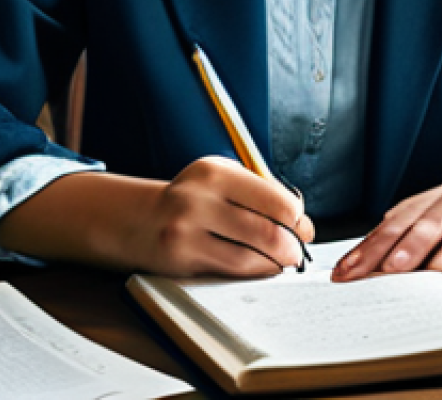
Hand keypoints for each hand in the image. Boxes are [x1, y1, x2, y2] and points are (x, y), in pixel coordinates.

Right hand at [0, 157, 313, 275]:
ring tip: (283, 260)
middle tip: (299, 250)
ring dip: (278, 262)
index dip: (298, 218)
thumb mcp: (220, 180)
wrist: (138, 218)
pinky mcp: (182, 258)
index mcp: (215, 171)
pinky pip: (233, 270)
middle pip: (268, 230)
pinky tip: (261, 267)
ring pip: (253, 255)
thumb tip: (302, 220)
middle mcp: (200, 197)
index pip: (275, 199)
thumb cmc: (192, 199)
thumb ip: (258, 193)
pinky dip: (256, 270)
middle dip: (293, 245)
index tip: (304, 225)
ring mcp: (188, 230)